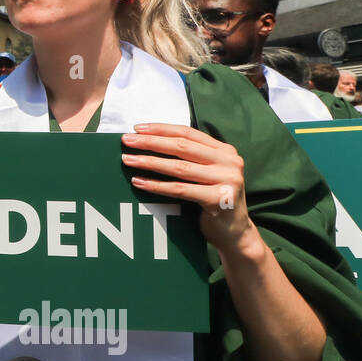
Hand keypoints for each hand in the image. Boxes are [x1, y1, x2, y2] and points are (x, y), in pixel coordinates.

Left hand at [121, 123, 252, 252]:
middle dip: (151, 142)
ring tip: (128, 160)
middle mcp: (229, 161)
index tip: (137, 128)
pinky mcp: (219, 199)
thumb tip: (149, 141)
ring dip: (150, 162)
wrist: (234, 232)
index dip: (161, 129)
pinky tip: (139, 182)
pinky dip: (157, 185)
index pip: (188, 133)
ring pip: (179, 167)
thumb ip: (190, 157)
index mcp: (225, 150)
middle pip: (182, 147)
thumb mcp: (207, 172)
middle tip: (127, 141)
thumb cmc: (213, 199)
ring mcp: (227, 180)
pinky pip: (181, 189)